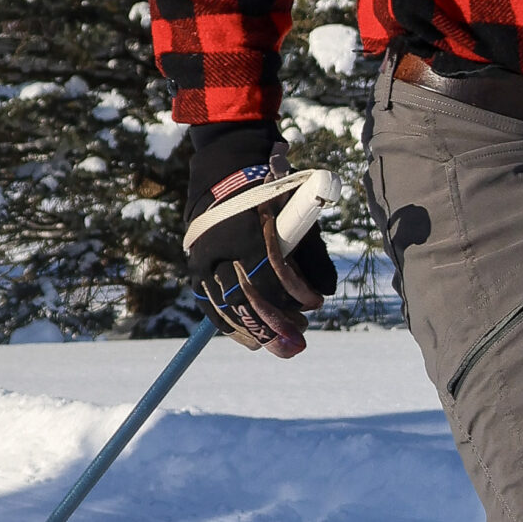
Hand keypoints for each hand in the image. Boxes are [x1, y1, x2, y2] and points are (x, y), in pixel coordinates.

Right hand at [183, 123, 338, 356]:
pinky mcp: (195, 272)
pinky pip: (211, 309)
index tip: (317, 305)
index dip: (296, 296)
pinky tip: (254, 342)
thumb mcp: (296, 216)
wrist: (224, 176)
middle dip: (276, 325)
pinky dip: (234, 329)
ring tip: (283, 346)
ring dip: (257, 333)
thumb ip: (310, 254)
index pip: (272, 276)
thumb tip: (326, 293)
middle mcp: (220, 249)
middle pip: (246, 300)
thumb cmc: (272, 196)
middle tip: (301, 341)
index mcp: (248, 231)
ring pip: (227, 309)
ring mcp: (203, 263)